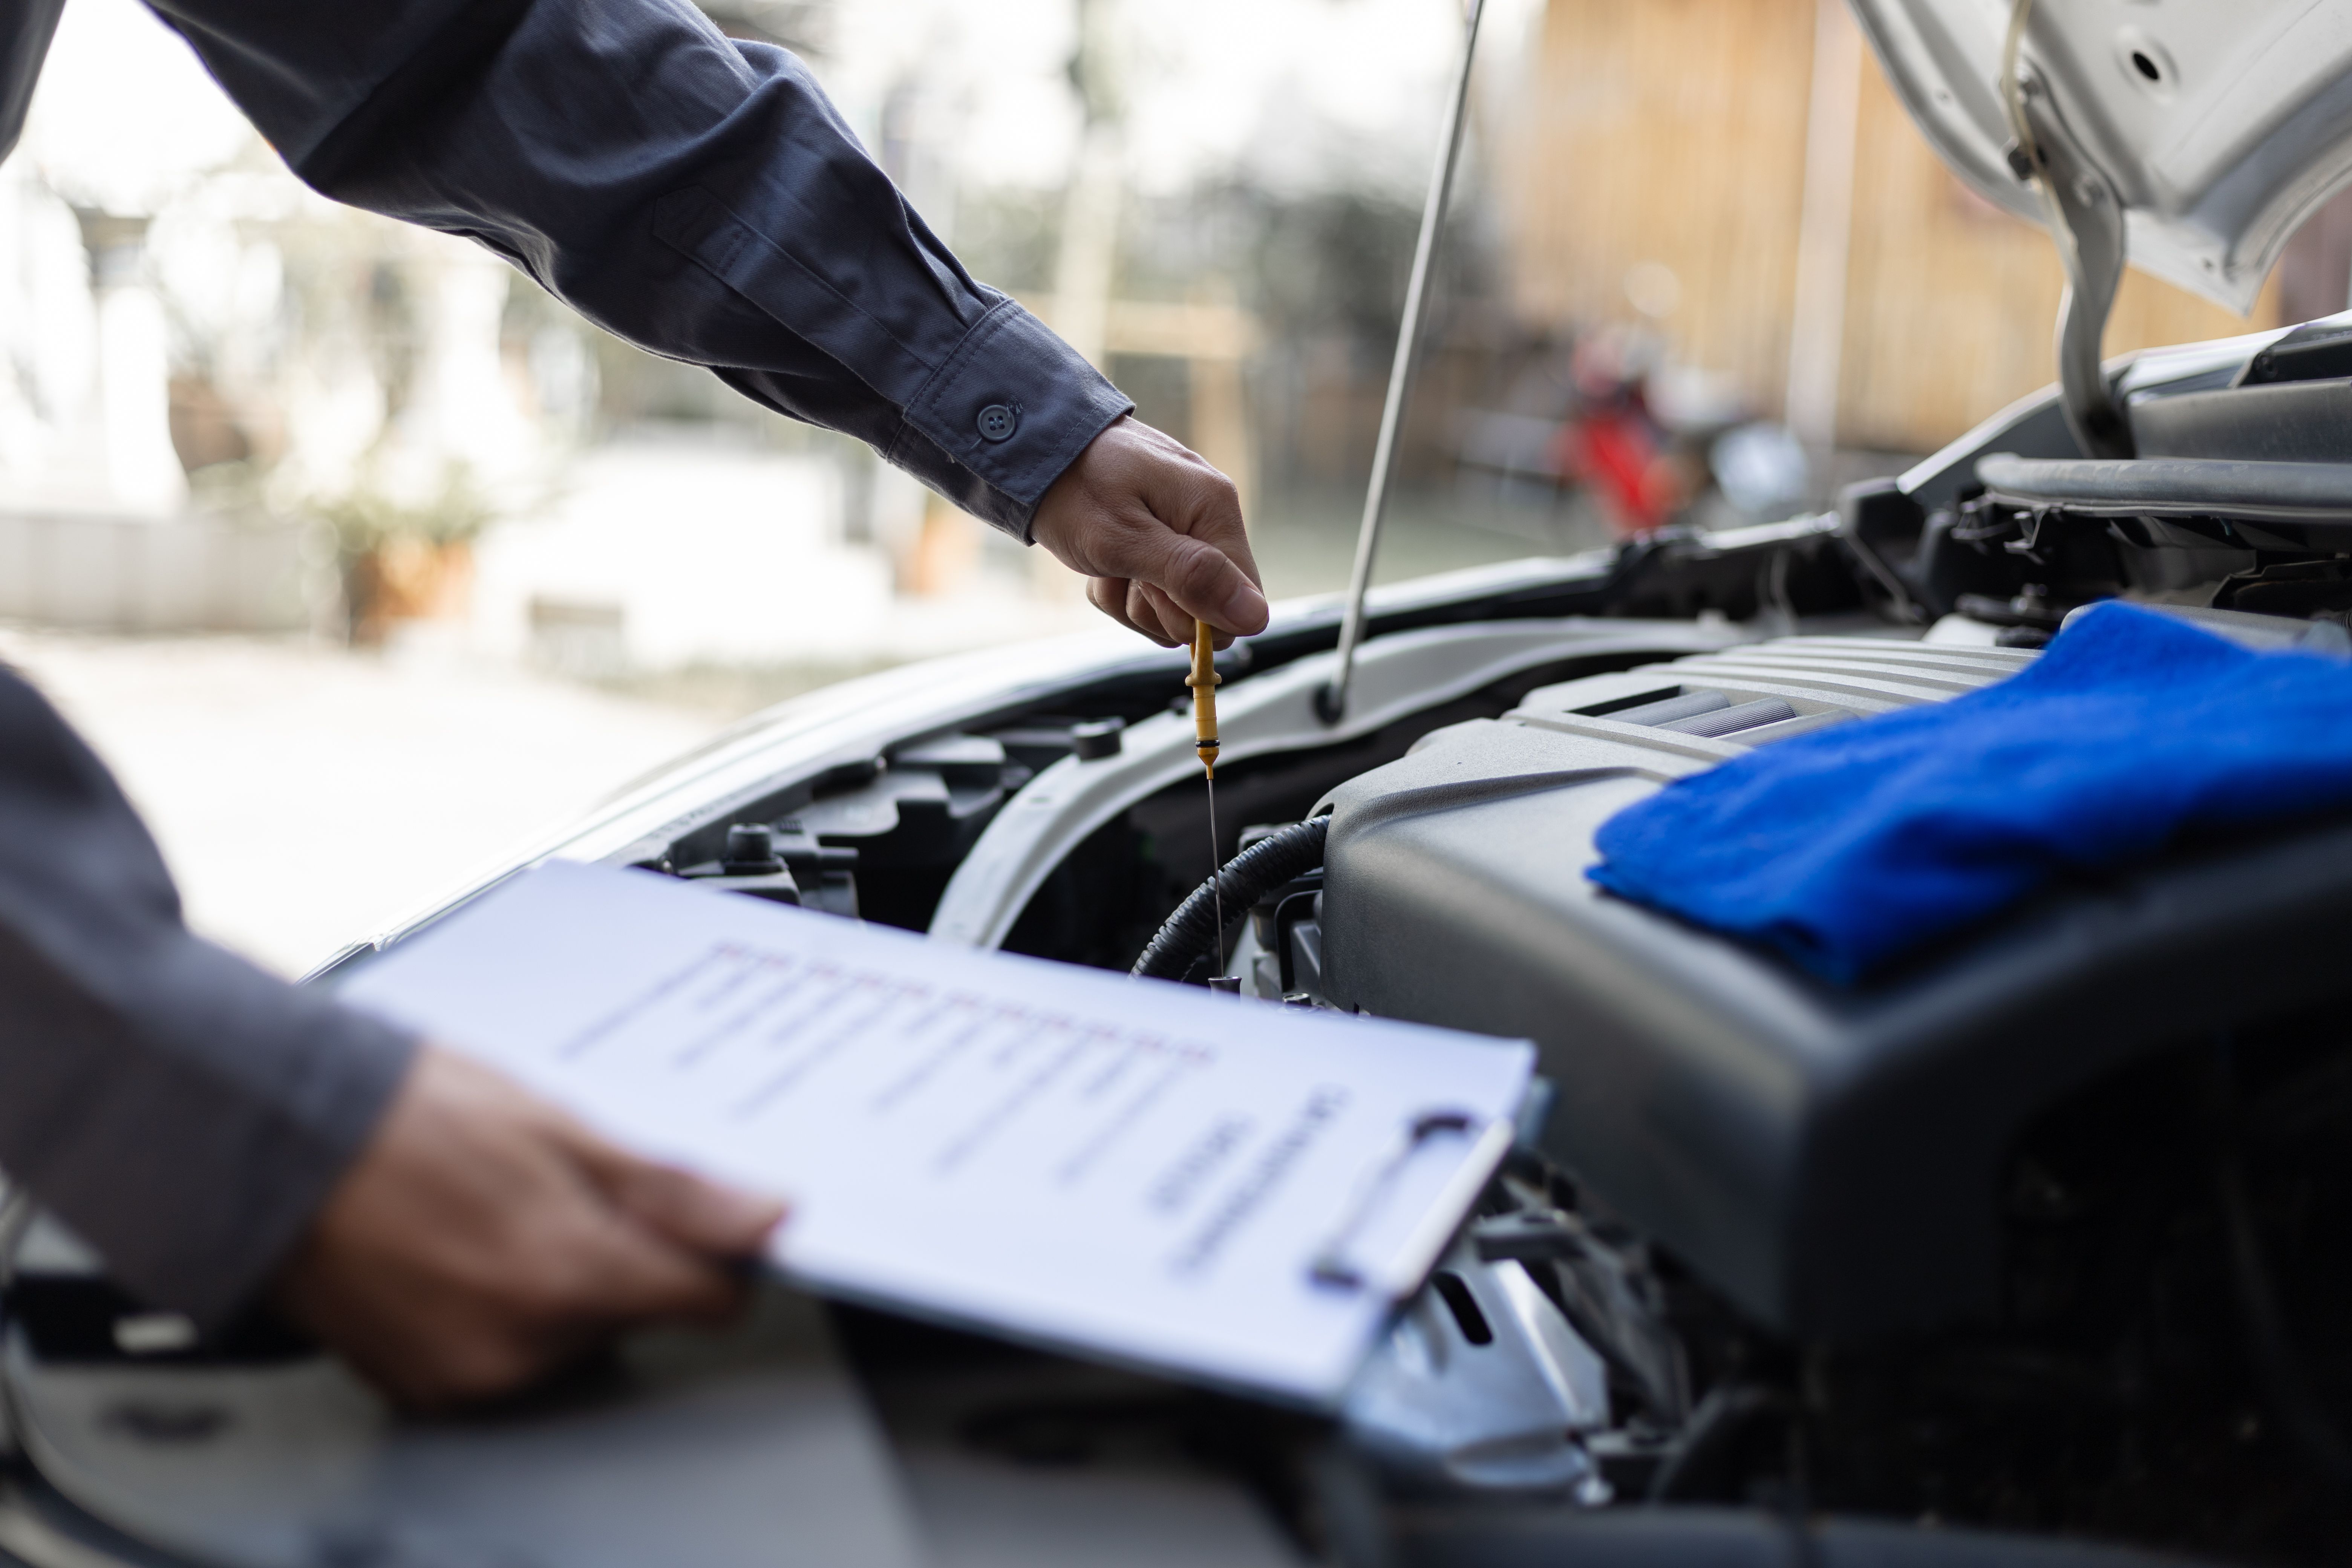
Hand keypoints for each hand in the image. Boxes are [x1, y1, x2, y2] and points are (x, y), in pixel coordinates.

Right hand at [272, 1047, 784, 1408]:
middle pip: (636, 1315)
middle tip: (558, 1187)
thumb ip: (673, 1189)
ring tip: (494, 1208)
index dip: (713, 1251)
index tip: (696, 1218)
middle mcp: (523, 1343)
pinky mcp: (420, 1386)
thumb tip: (768, 1218)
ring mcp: (467, 1374)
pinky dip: (497, 1308)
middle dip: (619, 1255)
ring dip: (555, 1281)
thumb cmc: (403, 1114)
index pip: (707, 1298)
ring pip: (570, 1337)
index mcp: (571, 1274)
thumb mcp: (560, 1125)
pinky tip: (456, 1247)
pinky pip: (501, 1355)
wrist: (268, 1135)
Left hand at [1030, 416, 1269, 647]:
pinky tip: (1100, 564)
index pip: (1244, 602)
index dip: (1198, 616)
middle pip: (1206, 614)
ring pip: (1172, 613)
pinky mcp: (1159, 545)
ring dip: (1129, 599)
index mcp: (1214, 510)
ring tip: (1105, 563)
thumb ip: (1191, 577)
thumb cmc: (1074, 488)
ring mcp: (1184, 533)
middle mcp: (1209, 520)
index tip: (1153, 590)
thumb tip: (1256, 617)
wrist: (1032, 451)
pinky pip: (1148, 599)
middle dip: (1156, 607)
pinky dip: (1117, 590)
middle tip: (1121, 569)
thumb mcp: (1124, 538)